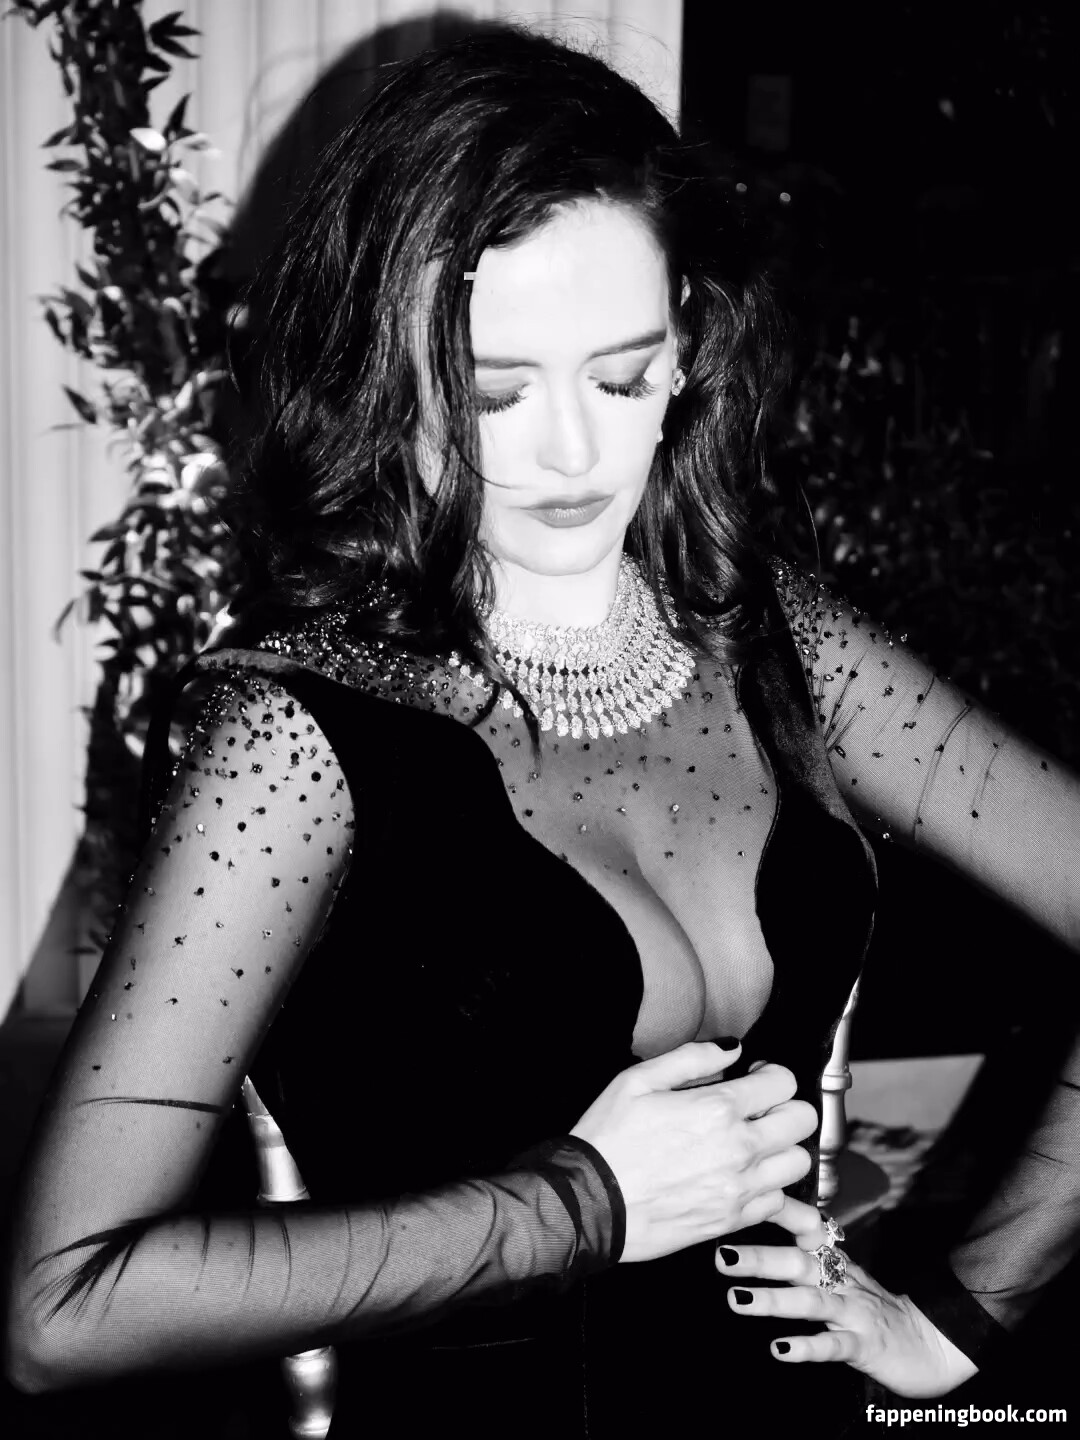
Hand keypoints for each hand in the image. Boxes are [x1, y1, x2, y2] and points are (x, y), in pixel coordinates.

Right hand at [571, 1045, 816, 1263]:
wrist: (590, 1204)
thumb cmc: (608, 1140)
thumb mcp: (638, 1080)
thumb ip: (692, 1057)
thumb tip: (732, 1049)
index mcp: (718, 1108)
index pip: (783, 1081)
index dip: (770, 1072)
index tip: (753, 1077)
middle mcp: (739, 1149)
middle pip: (803, 1120)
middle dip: (785, 1105)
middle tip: (759, 1108)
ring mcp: (740, 1189)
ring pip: (799, 1163)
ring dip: (783, 1147)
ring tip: (756, 1143)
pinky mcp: (733, 1221)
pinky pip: (780, 1202)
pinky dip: (771, 1188)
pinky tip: (749, 1178)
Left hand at [715, 1199, 979, 1397]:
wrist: (933, 1345)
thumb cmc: (875, 1309)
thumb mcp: (842, 1278)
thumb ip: (807, 1258)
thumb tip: (761, 1238)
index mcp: (836, 1262)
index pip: (807, 1227)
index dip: (779, 1211)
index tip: (745, 1196)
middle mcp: (843, 1281)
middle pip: (800, 1263)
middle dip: (760, 1258)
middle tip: (723, 1255)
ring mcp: (855, 1313)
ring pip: (813, 1302)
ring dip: (774, 1300)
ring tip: (737, 1300)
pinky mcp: (866, 1346)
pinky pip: (835, 1346)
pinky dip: (808, 1347)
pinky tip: (781, 1349)